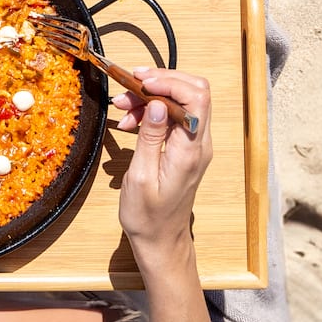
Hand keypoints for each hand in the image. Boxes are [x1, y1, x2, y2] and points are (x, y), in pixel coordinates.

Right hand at [114, 68, 213, 267]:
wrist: (160, 240)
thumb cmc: (148, 216)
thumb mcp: (140, 177)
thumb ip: (150, 138)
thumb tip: (157, 103)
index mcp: (190, 151)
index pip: (196, 97)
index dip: (169, 81)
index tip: (139, 82)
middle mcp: (199, 144)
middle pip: (193, 91)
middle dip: (159, 82)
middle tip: (128, 87)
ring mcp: (195, 144)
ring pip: (181, 101)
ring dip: (151, 97)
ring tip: (122, 108)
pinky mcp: (186, 147)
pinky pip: (173, 117)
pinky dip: (152, 111)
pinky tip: (130, 122)